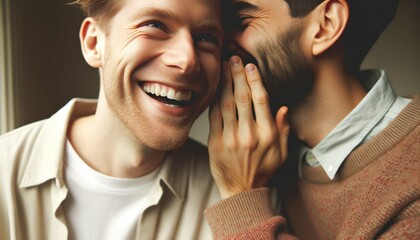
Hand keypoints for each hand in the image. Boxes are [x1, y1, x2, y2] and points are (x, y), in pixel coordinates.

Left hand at [208, 56, 289, 198]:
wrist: (241, 191)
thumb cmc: (263, 170)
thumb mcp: (282, 154)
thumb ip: (284, 130)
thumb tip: (283, 108)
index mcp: (267, 134)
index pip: (261, 100)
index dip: (255, 80)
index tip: (250, 66)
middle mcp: (249, 135)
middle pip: (243, 97)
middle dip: (238, 75)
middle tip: (234, 59)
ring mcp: (231, 139)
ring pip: (227, 103)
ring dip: (225, 83)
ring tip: (224, 67)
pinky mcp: (216, 143)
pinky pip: (214, 116)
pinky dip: (214, 99)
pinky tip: (215, 87)